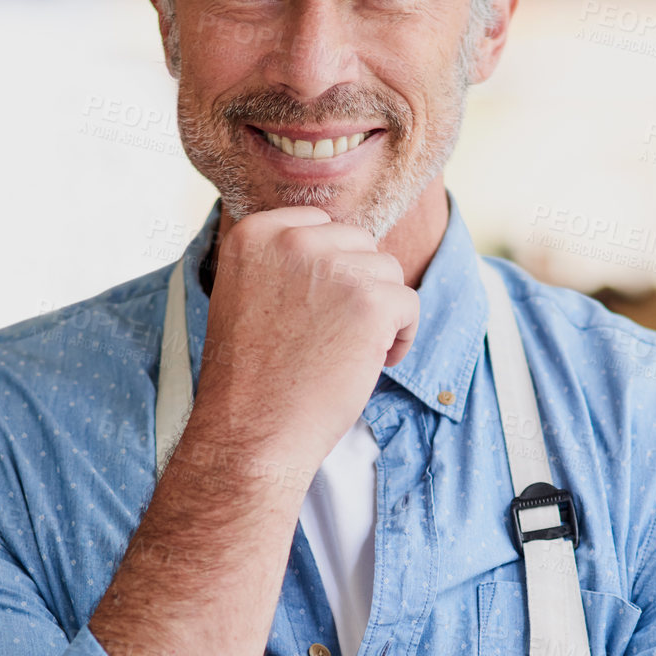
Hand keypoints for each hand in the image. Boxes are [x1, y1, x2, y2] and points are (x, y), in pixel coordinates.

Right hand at [195, 207, 419, 468]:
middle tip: (335, 335)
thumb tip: (341, 249)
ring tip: (351, 351)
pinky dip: (401, 336)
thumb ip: (283, 263)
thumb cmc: (250, 378)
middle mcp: (293, 240)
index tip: (316, 310)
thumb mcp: (245, 296)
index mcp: (255, 234)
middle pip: (358, 243)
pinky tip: (372, 363)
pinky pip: (409, 303)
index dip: (328, 270)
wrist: (253, 431)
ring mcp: (334, 267)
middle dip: (357, 287)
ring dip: (380, 311)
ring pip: (387, 271)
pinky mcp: (371, 300)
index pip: (319, 225)